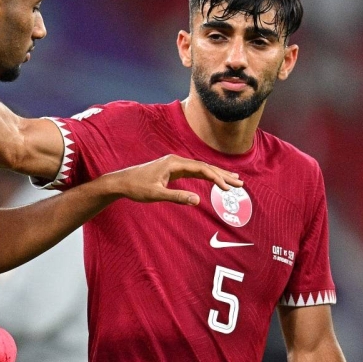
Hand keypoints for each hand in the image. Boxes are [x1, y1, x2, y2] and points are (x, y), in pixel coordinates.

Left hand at [101, 154, 242, 205]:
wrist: (122, 182)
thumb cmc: (137, 188)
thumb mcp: (156, 195)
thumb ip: (177, 197)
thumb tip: (197, 201)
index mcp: (174, 164)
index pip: (201, 169)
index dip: (216, 178)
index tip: (227, 188)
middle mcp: (176, 161)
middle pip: (205, 167)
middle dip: (223, 175)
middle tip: (240, 183)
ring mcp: (175, 164)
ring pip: (201, 168)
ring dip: (217, 175)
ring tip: (233, 181)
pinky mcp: (173, 170)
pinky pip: (194, 172)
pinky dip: (206, 176)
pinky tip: (214, 179)